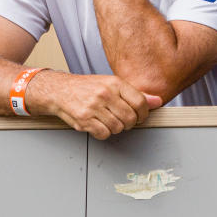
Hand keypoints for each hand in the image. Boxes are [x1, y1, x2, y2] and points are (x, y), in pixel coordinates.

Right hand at [26, 70, 162, 139]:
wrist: (60, 90)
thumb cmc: (86, 87)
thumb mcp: (112, 85)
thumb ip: (135, 94)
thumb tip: (157, 101)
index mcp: (114, 83)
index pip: (140, 103)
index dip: (143, 115)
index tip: (139, 117)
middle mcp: (105, 93)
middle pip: (130, 118)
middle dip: (129, 124)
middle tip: (122, 120)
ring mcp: (94, 107)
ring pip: (118, 128)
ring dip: (115, 128)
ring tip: (108, 120)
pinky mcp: (84, 120)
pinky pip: (103, 134)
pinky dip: (103, 133)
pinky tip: (98, 125)